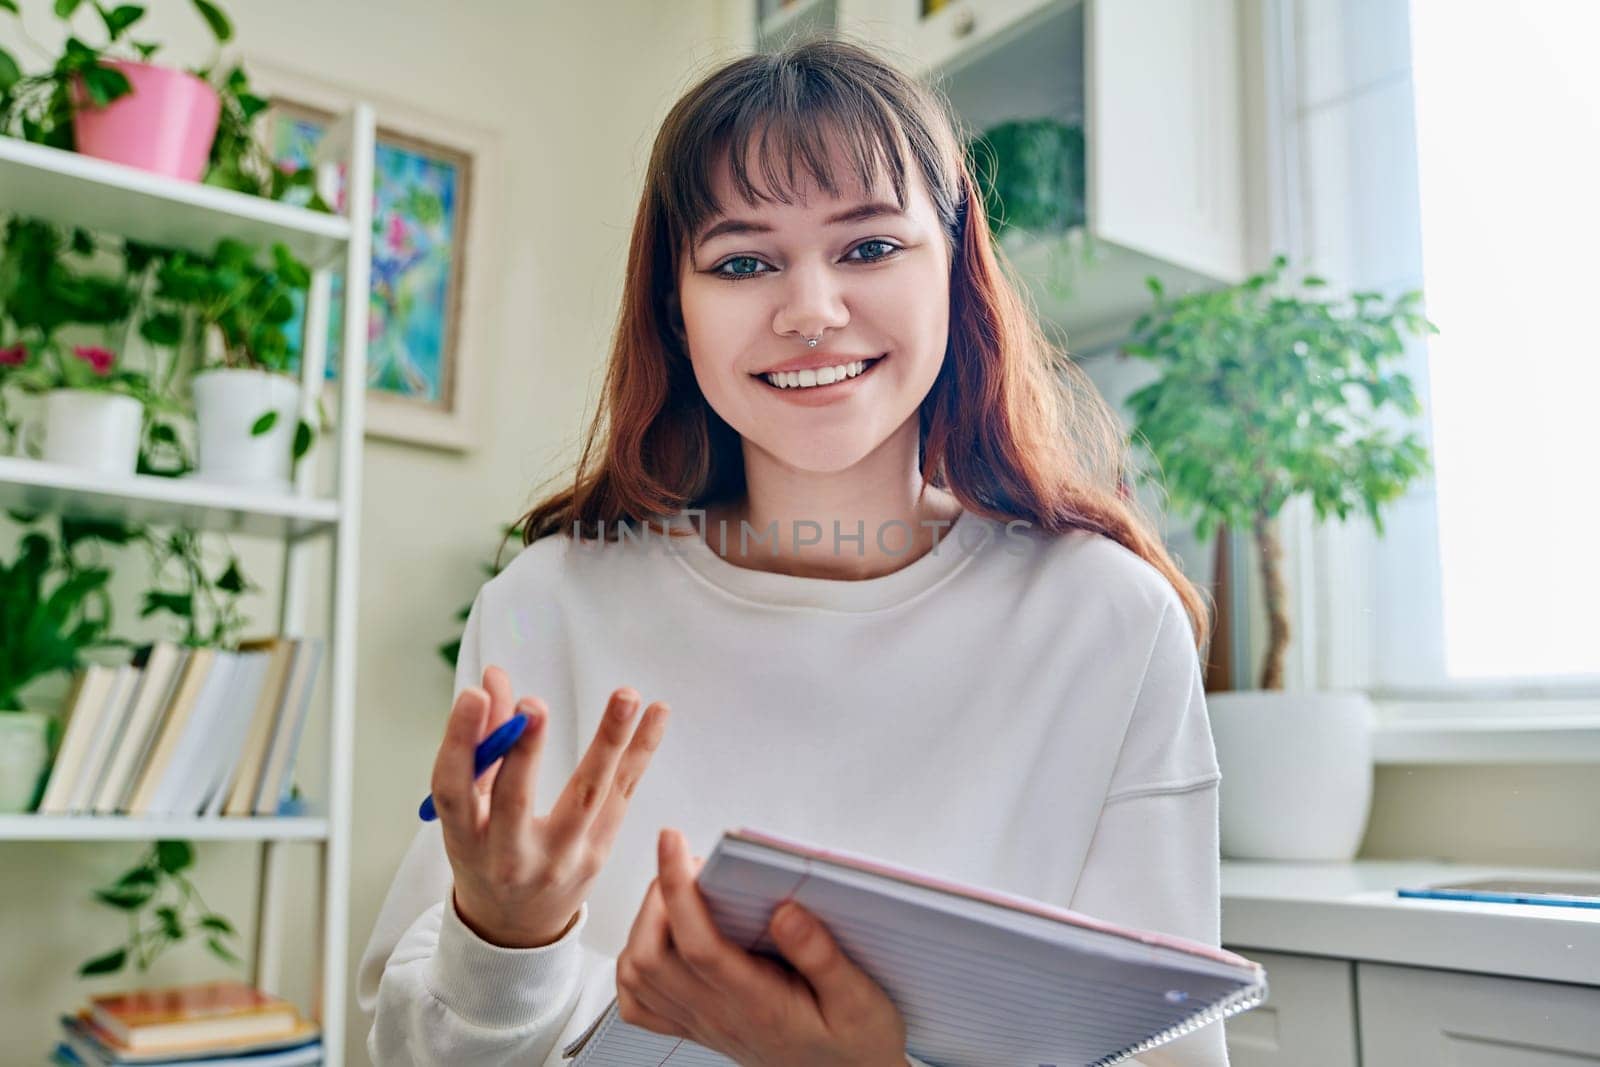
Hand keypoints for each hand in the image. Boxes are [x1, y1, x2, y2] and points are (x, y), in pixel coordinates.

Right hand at [431, 665, 670, 947]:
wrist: (516, 928)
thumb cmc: (486, 854)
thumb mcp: (471, 808)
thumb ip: (484, 741)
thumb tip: (495, 678)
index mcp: (466, 842)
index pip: (455, 792)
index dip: (460, 744)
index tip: (473, 698)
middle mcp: (510, 856)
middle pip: (517, 801)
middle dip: (526, 750)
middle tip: (535, 705)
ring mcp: (561, 859)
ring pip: (588, 797)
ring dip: (609, 741)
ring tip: (626, 696)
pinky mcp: (599, 853)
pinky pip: (622, 794)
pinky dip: (641, 751)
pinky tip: (657, 714)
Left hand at [615, 827, 907, 1066]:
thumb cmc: (855, 1042)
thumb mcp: (861, 1001)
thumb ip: (822, 957)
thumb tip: (785, 910)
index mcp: (759, 1003)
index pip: (698, 942)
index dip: (678, 887)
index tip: (674, 841)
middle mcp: (720, 1015)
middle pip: (653, 955)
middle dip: (658, 896)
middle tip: (689, 864)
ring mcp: (701, 1024)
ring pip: (638, 974)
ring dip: (644, 923)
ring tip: (679, 891)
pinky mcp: (695, 1028)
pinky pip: (640, 1003)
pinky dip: (633, 964)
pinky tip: (658, 938)